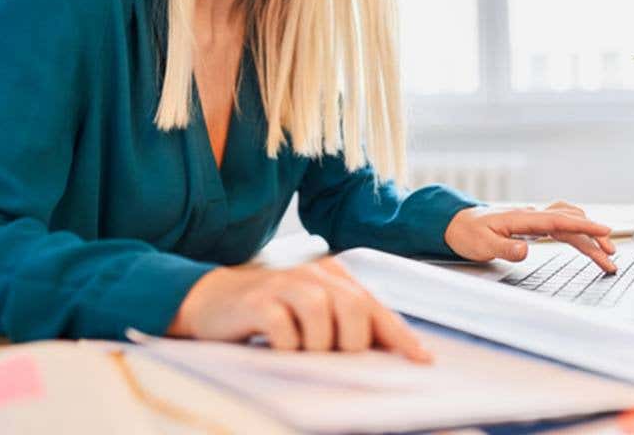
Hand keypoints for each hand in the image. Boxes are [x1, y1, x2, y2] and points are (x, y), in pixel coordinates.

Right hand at [166, 256, 432, 362]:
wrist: (211, 298)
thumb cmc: (269, 311)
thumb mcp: (311, 312)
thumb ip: (345, 323)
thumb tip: (389, 353)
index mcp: (332, 275)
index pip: (375, 306)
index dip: (400, 335)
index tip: (422, 360)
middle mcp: (313, 273)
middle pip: (354, 309)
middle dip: (352, 344)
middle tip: (333, 357)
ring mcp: (284, 284)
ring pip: (323, 317)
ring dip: (317, 346)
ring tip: (301, 352)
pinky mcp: (258, 301)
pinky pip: (285, 330)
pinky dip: (287, 347)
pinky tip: (277, 348)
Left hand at [444, 201, 617, 272]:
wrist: (456, 224)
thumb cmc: (468, 233)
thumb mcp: (482, 244)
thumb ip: (505, 248)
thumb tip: (526, 251)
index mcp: (522, 218)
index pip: (559, 221)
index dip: (583, 227)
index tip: (605, 232)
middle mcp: (531, 216)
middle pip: (570, 221)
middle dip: (593, 236)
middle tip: (611, 256)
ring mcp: (533, 220)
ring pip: (568, 223)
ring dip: (588, 236)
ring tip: (606, 255)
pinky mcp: (532, 226)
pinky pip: (560, 227)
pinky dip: (577, 234)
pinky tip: (587, 244)